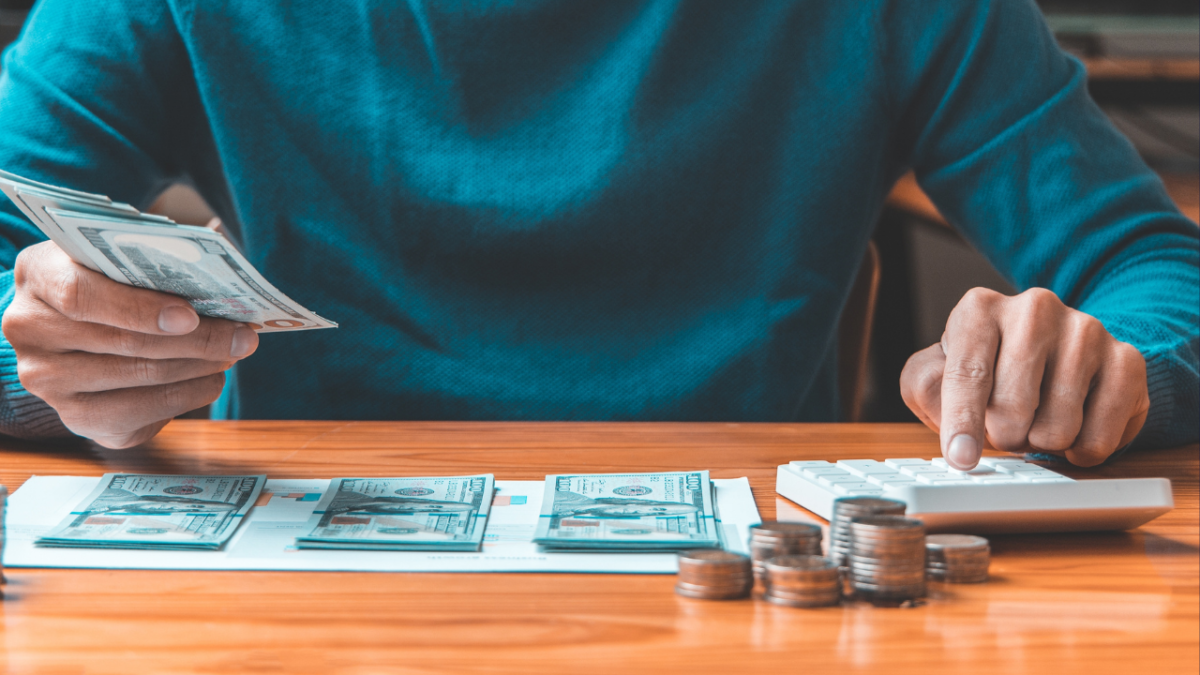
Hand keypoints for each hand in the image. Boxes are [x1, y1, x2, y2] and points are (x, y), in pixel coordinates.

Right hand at [1, 241, 258, 447]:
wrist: (72, 332)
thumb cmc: (108, 281)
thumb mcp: (115, 256)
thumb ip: (153, 256)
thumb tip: (219, 251)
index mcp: (38, 275)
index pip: (81, 295)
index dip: (139, 308)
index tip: (191, 314)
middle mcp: (30, 329)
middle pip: (122, 342)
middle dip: (195, 340)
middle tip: (242, 337)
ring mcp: (47, 380)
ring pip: (137, 378)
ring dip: (197, 368)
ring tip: (233, 354)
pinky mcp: (75, 418)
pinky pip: (138, 414)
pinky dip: (185, 397)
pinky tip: (212, 379)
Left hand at [900, 287, 1148, 469]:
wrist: (1051, 358)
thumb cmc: (983, 372)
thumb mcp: (937, 377)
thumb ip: (927, 390)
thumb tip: (949, 420)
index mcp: (979, 308)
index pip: (968, 372)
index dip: (963, 422)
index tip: (961, 459)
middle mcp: (1034, 309)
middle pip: (1013, 407)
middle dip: (1003, 435)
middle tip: (1005, 426)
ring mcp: (1085, 330)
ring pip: (1057, 427)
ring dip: (1041, 443)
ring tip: (1037, 421)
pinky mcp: (1127, 360)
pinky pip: (1100, 436)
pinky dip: (1081, 451)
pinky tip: (1073, 429)